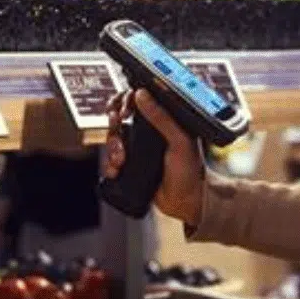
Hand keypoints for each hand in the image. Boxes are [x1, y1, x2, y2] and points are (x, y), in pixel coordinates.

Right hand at [102, 90, 207, 226]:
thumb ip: (162, 117)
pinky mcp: (130, 162)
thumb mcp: (179, 141)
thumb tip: (143, 95)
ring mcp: (138, 146)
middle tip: (117, 125)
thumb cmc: (190, 173)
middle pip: (121, 114)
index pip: (141, 98)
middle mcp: (150, 130)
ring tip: (121, 158)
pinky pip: (111, 157)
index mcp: (165, 119)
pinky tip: (117, 168)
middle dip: (115, 121)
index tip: (125, 109)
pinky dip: (109, 162)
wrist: (183, 203)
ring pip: (113, 135)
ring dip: (112, 145)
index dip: (127, 100)